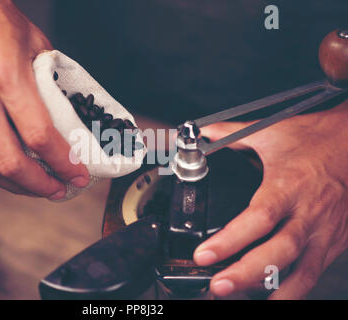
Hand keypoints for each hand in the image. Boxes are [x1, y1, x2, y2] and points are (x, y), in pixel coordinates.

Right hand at [0, 0, 88, 199]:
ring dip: (15, 184)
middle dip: (40, 186)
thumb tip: (64, 114)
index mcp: (7, 77)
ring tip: (37, 187)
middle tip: (60, 189)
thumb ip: (49, 82)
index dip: (62, 163)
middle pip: (10, 162)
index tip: (78, 174)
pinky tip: (11, 166)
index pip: (39, 136)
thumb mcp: (34, 44)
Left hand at [195, 101, 347, 298]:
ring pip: (302, 270)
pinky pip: (314, 271)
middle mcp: (308, 213)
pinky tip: (276, 298)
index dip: (229, 240)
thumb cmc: (316, 139)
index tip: (204, 256)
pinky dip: (295, 289)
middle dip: (247, 273)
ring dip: (274, 292)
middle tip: (219, 286)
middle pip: (279, 252)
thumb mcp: (272, 132)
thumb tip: (203, 135)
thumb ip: (232, 135)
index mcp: (288, 186)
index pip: (258, 218)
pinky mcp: (335, 242)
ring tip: (243, 302)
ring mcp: (325, 231)